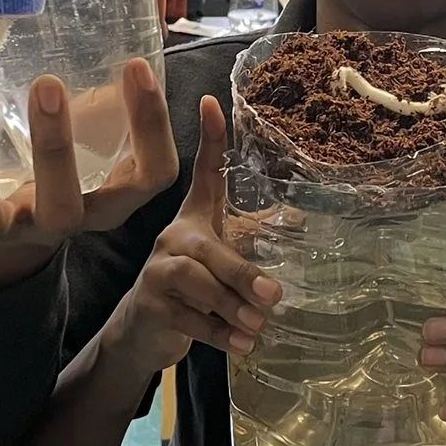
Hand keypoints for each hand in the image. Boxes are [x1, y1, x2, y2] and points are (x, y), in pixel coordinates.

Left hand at [0, 0, 179, 290]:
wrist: (6, 234)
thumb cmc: (71, 161)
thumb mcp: (106, 122)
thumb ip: (130, 59)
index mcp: (110, 195)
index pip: (150, 173)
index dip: (149, 125)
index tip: (136, 66)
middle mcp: (61, 218)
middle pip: (64, 204)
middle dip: (54, 147)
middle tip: (48, 84)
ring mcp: (2, 223)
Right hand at [110, 95, 278, 372]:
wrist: (141, 332)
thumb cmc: (191, 291)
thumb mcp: (219, 263)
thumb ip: (250, 246)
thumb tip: (304, 221)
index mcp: (194, 221)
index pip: (202, 173)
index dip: (209, 139)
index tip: (210, 101)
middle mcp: (173, 239)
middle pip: (205, 248)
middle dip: (239, 272)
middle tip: (273, 296)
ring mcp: (157, 272)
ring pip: (194, 283)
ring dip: (230, 307)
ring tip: (257, 326)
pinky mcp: (150, 306)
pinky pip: (186, 319)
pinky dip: (216, 334)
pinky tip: (239, 344)